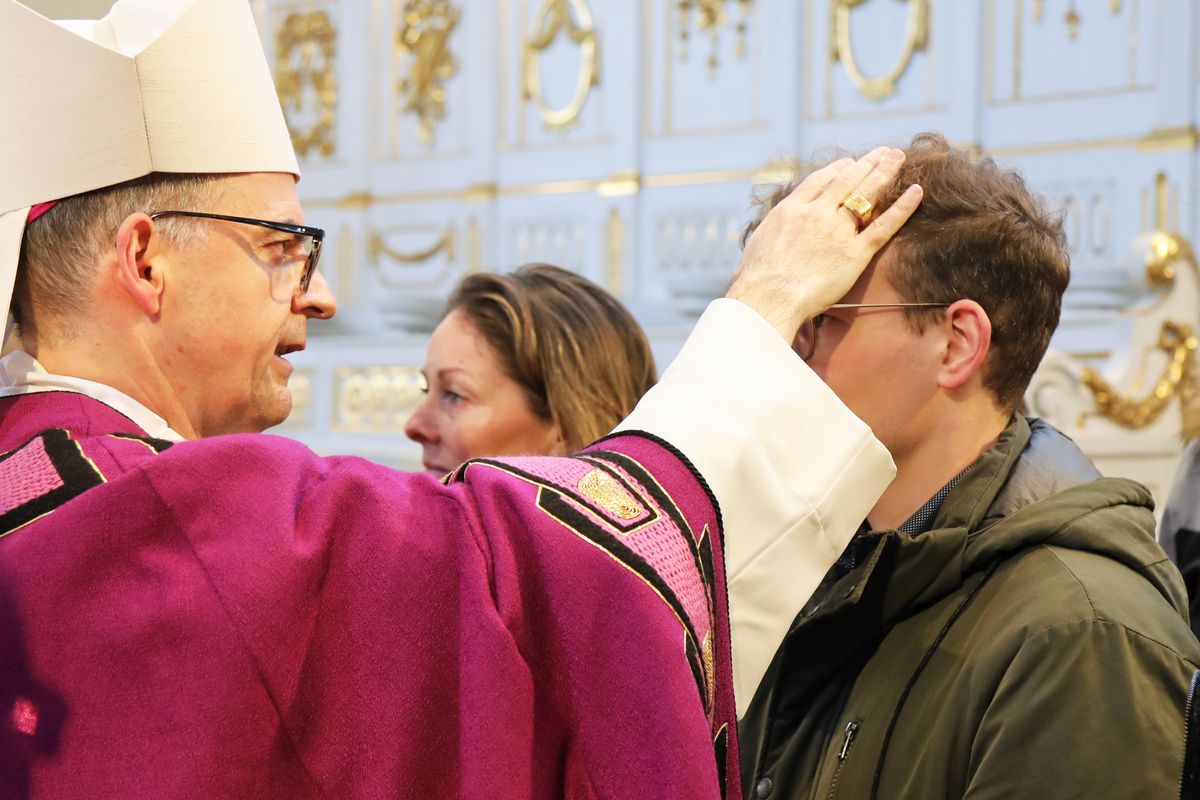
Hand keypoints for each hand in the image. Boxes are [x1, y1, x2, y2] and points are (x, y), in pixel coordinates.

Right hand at [726, 147, 922, 340]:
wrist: (767, 297)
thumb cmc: (755, 281)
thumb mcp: (755, 249)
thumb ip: (768, 240)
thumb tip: (757, 252)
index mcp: (791, 210)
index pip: (819, 180)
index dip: (838, 169)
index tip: (850, 163)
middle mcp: (816, 214)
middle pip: (846, 180)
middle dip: (866, 163)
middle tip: (883, 152)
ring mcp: (837, 231)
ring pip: (866, 195)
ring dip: (884, 173)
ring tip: (898, 158)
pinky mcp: (855, 254)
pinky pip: (884, 226)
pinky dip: (902, 208)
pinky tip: (916, 192)